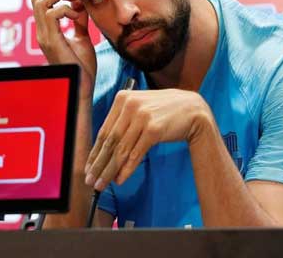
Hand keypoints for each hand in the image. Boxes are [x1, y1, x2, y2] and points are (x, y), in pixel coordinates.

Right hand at [31, 0, 96, 96]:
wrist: (83, 85)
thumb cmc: (83, 66)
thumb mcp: (82, 37)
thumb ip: (79, 20)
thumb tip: (80, 3)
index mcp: (48, 29)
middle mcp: (42, 31)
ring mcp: (44, 36)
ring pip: (41, 2)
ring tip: (75, 0)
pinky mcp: (51, 41)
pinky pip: (51, 14)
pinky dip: (65, 9)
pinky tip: (77, 16)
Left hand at [84, 89, 213, 190]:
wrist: (193, 109)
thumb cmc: (164, 111)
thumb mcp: (140, 108)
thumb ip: (122, 123)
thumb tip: (104, 150)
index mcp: (122, 98)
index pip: (104, 130)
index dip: (95, 152)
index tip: (88, 167)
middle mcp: (130, 105)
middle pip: (110, 141)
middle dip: (99, 164)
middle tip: (91, 179)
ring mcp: (142, 117)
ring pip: (121, 149)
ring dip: (110, 170)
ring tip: (102, 184)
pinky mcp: (154, 129)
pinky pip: (136, 153)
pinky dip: (127, 169)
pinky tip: (120, 179)